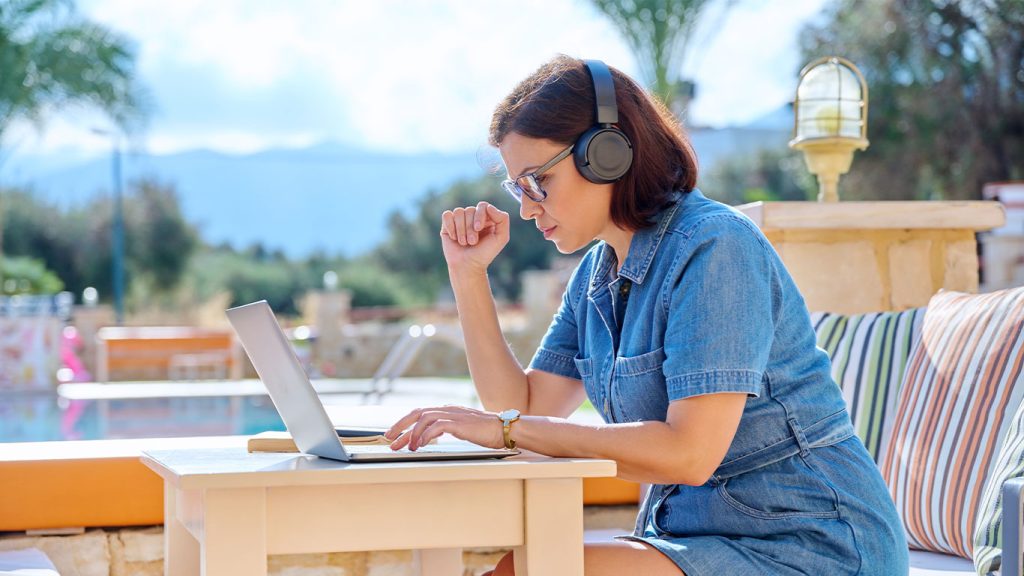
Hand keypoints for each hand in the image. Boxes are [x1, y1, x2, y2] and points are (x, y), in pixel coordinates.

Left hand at [384, 405, 504, 450]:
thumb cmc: (487, 431)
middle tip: (388, 439)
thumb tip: (430, 435)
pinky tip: (421, 444)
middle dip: (400, 425)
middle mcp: (447, 410)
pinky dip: (425, 435)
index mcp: (447, 410)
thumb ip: (447, 428)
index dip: (404, 424)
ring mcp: (453, 415)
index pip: (420, 413)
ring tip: (406, 447)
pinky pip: (437, 426)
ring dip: (412, 433)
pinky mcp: (459, 424)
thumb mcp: (462, 428)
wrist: (505, 429)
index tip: (394, 436)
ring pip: (424, 418)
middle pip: (417, 413)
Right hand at [440, 202, 509, 274]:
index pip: (482, 206)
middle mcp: (473, 217)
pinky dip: (450, 226)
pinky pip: (447, 215)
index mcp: (486, 218)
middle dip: (470, 228)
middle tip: (472, 242)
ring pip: (458, 212)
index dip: (480, 215)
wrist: (467, 266)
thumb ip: (503, 219)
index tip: (478, 228)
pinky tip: (453, 237)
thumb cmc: (484, 253)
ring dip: (461, 230)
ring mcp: (460, 220)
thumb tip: (488, 206)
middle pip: (469, 210)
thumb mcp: (501, 238)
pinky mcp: (447, 225)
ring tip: (463, 242)